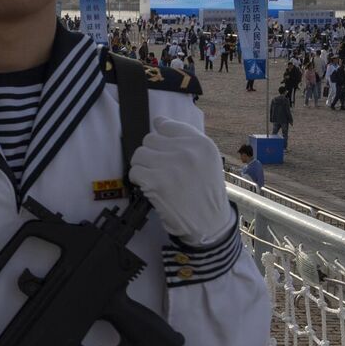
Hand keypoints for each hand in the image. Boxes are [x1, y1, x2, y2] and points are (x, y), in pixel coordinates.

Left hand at [129, 117, 235, 245]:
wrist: (209, 224)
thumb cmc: (205, 192)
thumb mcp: (207, 160)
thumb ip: (186, 140)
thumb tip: (158, 122)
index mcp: (201, 144)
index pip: (166, 125)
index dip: (160, 137)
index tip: (162, 149)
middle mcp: (187, 152)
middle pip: (150, 139)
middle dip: (152, 154)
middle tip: (161, 169)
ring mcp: (170, 166)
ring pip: (139, 154)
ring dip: (143, 167)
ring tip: (155, 178)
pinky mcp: (156, 182)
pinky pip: (135, 171)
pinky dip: (139, 180)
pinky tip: (151, 187)